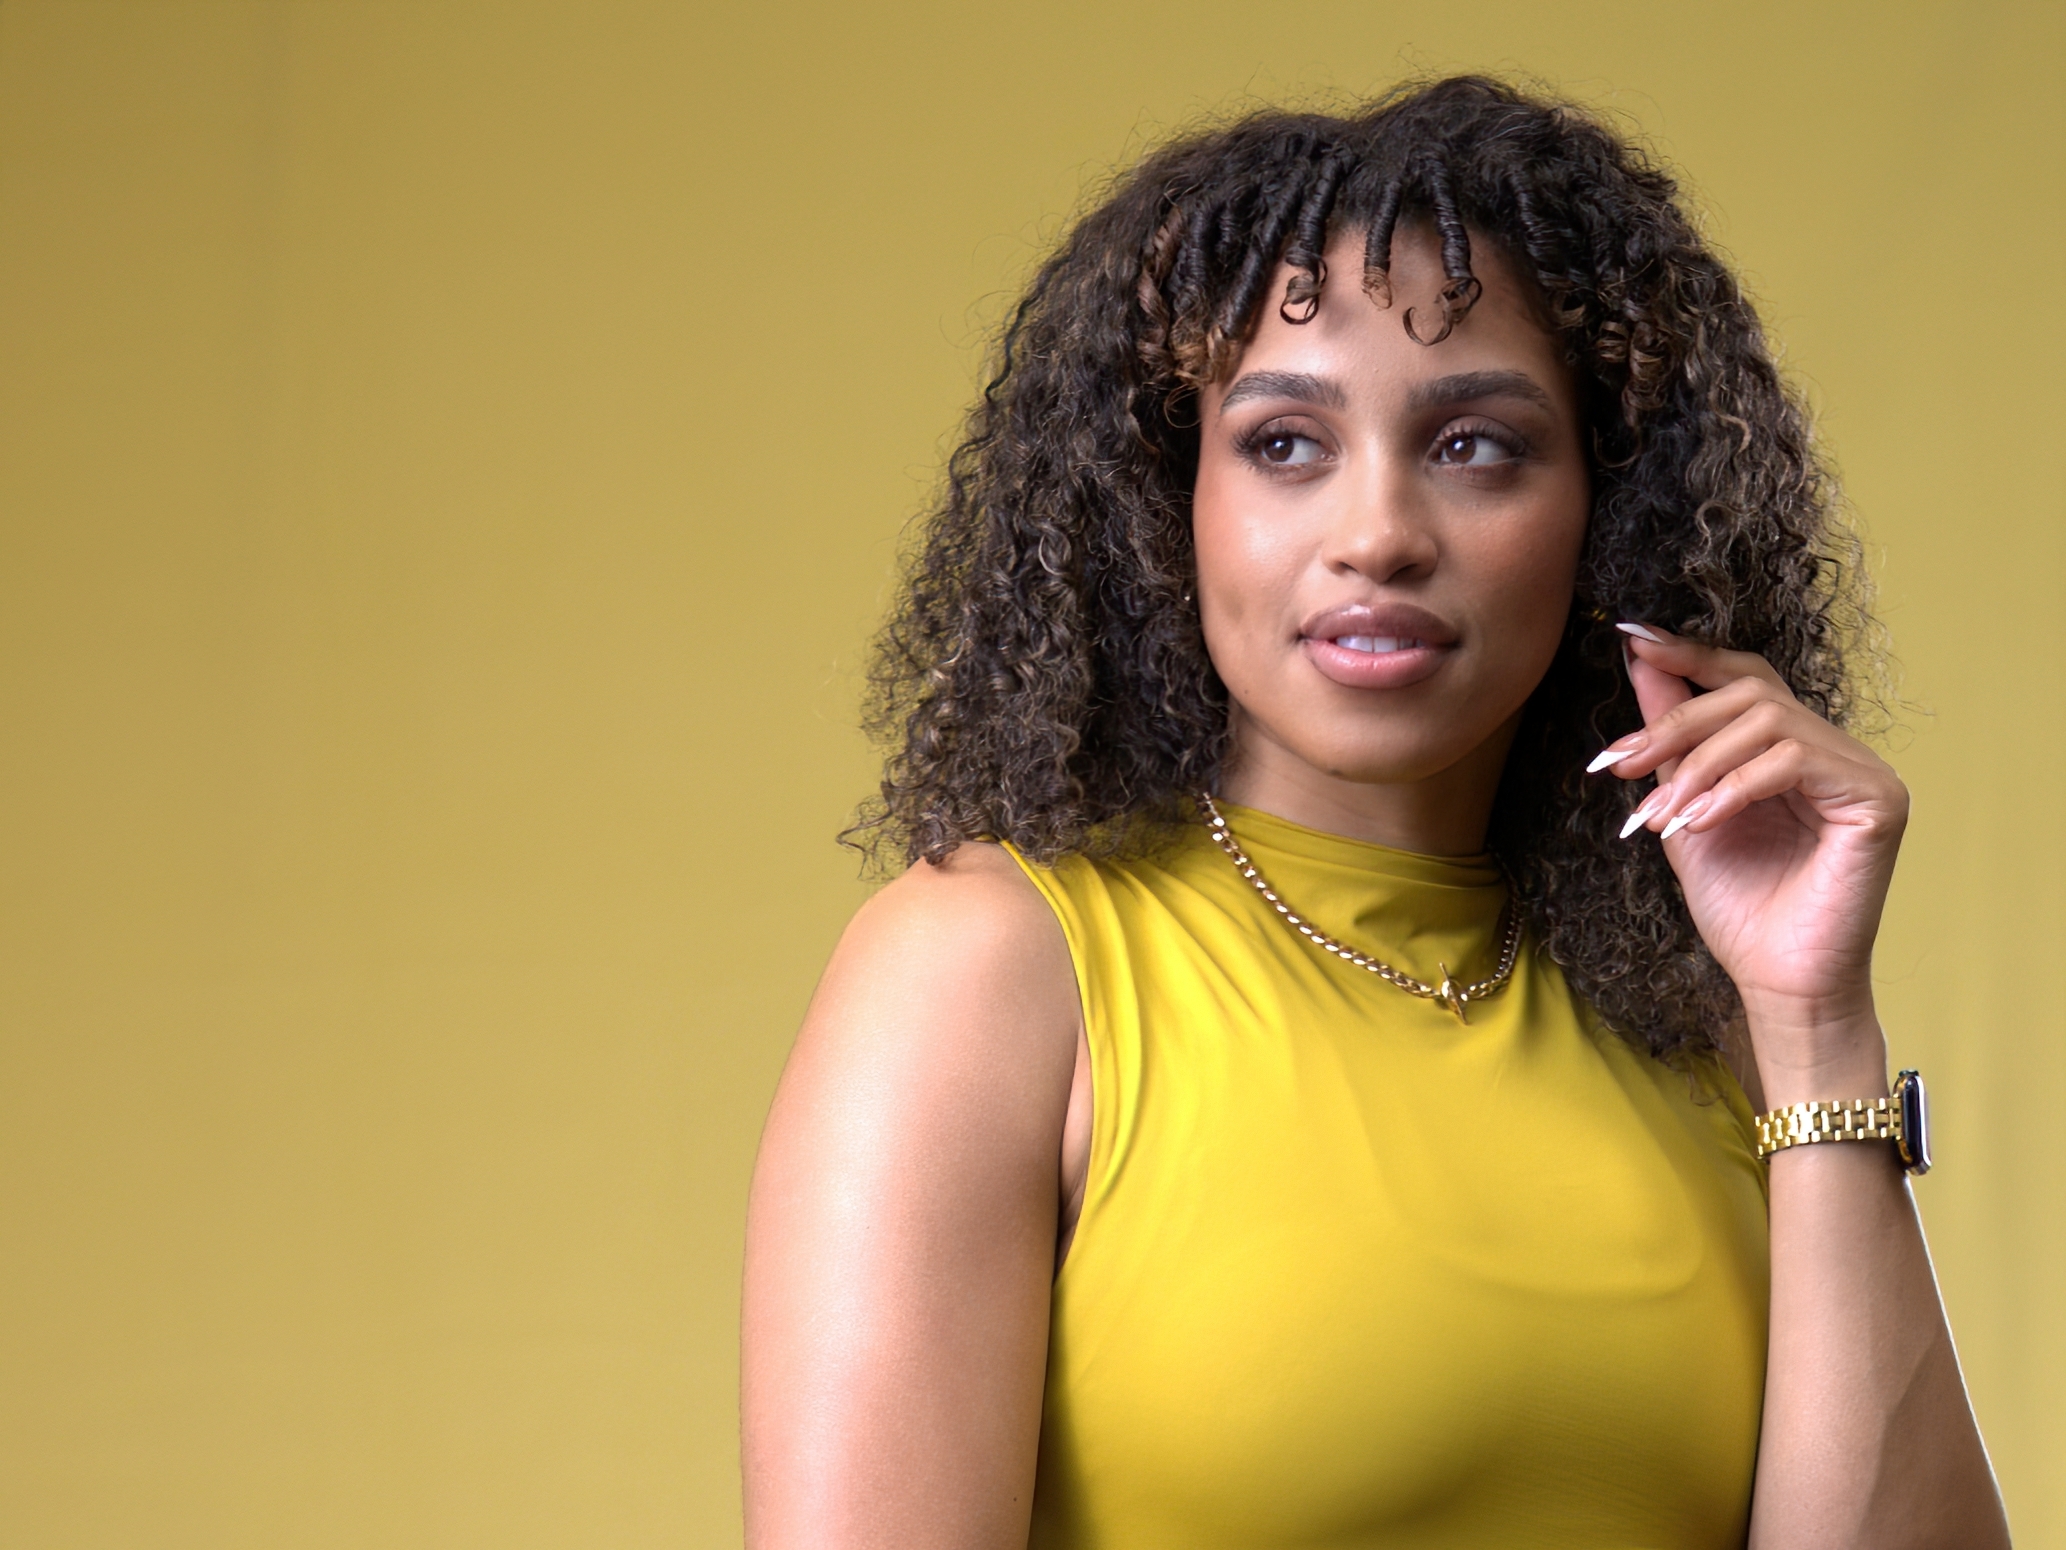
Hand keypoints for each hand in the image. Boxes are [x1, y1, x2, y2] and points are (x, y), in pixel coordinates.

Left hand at [1589, 624, 1907, 1092]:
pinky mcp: (1878, 798)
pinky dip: (1735, 786)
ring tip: (1660, 816)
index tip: (1629, 638)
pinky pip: (1796, 759)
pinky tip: (1700, 823)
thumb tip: (1638, 661)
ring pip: (1767, 721)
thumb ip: (1669, 742)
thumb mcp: (1684, 808)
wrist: (1776, 980)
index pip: (1744, 677)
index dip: (1689, 654)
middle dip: (1674, 723)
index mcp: (1791, 749)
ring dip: (1697, 765)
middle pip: (1749, 692)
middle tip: (1619, 763)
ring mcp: (1861, 771)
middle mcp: (1832, 749)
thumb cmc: (1738, 906)